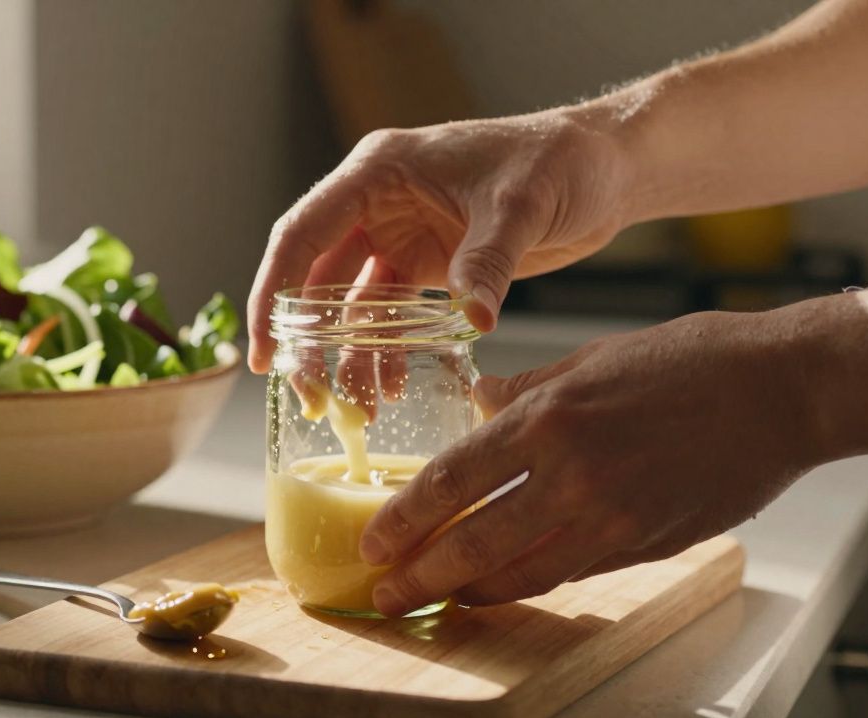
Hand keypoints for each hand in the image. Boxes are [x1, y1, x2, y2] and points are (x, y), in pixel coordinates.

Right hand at [246, 110, 632, 372]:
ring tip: (353, 407)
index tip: (265, 351)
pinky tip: (393, 387)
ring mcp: (401, 234)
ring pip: (351, 303)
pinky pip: (391, 314)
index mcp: (380, 172)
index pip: (303, 233)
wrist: (603, 168)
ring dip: (348, 354)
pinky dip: (387, 350)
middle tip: (308, 394)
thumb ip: (487, 260)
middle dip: (307, 339)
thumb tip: (471, 320)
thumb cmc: (559, 161)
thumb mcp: (520, 206)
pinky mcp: (430, 263)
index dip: (273, 292)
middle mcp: (379, 203)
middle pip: (317, 276)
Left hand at [358, 310, 824, 615]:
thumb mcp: (591, 357)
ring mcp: (613, 516)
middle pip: (475, 542)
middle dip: (422, 576)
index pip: (453, 479)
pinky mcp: (647, 541)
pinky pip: (573, 572)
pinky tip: (505, 586)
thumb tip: (479, 403)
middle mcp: (573, 474)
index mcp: (549, 417)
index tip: (375, 540)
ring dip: (471, 591)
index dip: (406, 518)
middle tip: (387, 593)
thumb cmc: (690, 361)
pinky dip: (531, 583)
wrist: (781, 390)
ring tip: (438, 599)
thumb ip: (526, 391)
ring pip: (523, 572)